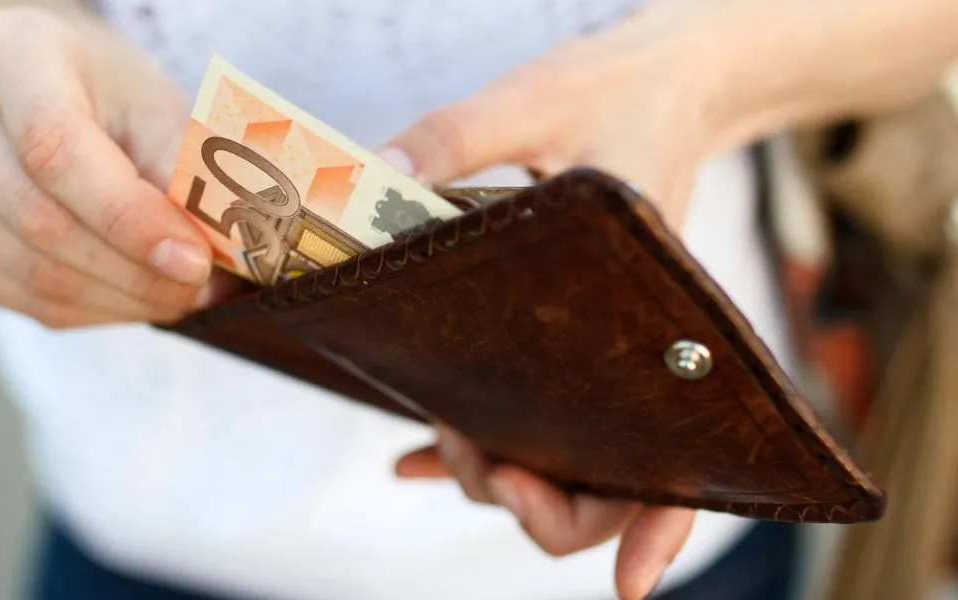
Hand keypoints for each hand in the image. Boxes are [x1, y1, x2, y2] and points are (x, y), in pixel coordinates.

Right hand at [0, 7, 240, 328]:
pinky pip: (20, 300)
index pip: (55, 151)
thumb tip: (219, 251)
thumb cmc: (113, 99)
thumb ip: (188, 174)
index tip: (195, 261)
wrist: (50, 96)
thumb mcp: (163, 111)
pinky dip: (91, 311)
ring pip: (32, 274)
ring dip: (121, 300)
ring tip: (178, 295)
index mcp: (9, 51)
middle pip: (40, 221)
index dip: (129, 219)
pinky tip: (132, 296)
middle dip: (136, 273)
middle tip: (202, 290)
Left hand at [384, 21, 716, 599]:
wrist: (660, 76)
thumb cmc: (620, 90)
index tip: (630, 589)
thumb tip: (371, 178)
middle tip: (467, 453)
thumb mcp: (538, 103)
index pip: (681, 450)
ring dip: (497, 472)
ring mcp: (601, 354)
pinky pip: (529, 416)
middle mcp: (638, 353)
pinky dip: (472, 447)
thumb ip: (458, 139)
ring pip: (562, 460)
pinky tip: (412, 454)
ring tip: (435, 436)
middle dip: (535, 499)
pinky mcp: (567, 341)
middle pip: (607, 481)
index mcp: (659, 314)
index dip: (661, 525)